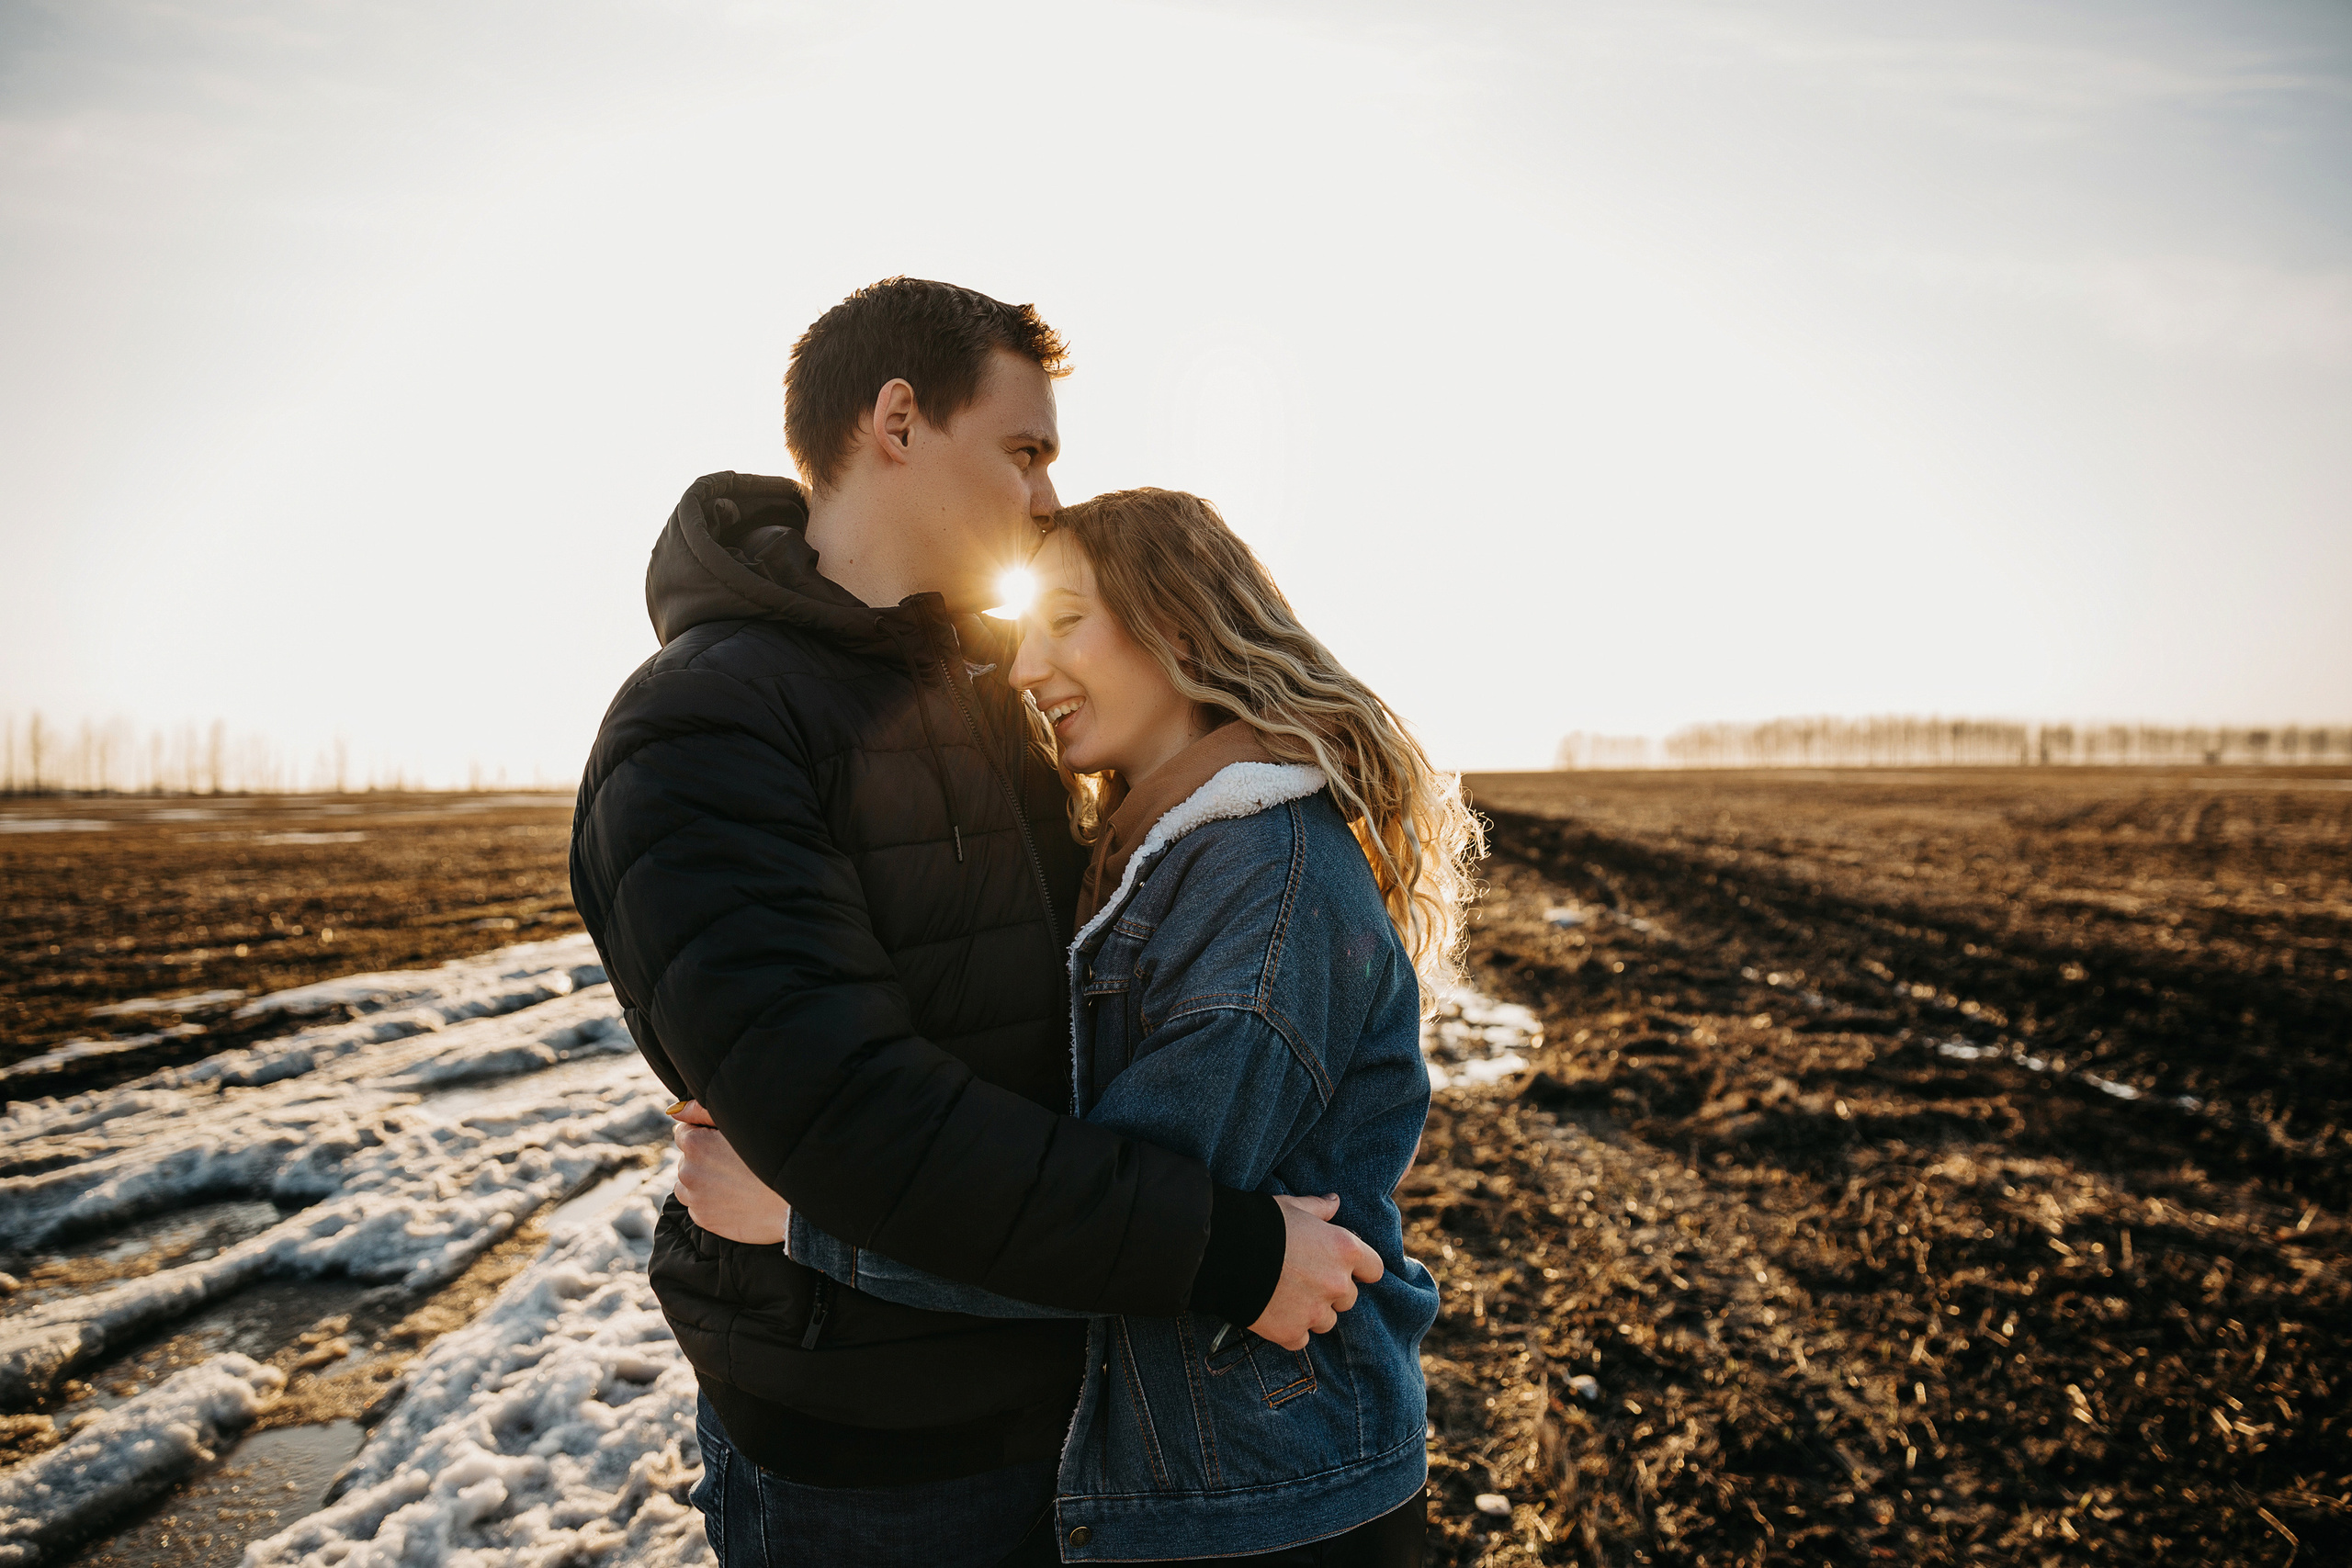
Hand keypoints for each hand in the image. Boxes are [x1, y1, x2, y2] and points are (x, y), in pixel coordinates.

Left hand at [668, 1100, 790, 1245]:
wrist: (792, 1205)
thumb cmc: (772, 1157)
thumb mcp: (739, 1124)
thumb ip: (701, 1111)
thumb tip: (674, 1111)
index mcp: (694, 1144)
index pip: (684, 1132)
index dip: (706, 1134)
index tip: (726, 1142)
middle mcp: (687, 1171)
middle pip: (688, 1158)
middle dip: (705, 1158)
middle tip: (736, 1163)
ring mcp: (694, 1197)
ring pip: (689, 1183)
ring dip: (704, 1180)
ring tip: (735, 1181)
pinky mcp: (703, 1219)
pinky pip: (698, 1205)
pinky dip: (711, 1201)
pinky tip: (735, 1198)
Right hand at [1246, 1194, 1383, 1350]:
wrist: (1224, 1251)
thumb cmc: (1262, 1223)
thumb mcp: (1293, 1207)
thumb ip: (1319, 1208)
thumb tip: (1334, 1201)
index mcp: (1344, 1250)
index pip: (1374, 1269)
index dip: (1360, 1269)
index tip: (1342, 1267)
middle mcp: (1336, 1284)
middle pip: (1348, 1298)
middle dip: (1330, 1291)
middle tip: (1303, 1278)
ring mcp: (1315, 1312)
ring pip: (1326, 1321)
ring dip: (1312, 1312)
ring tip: (1285, 1295)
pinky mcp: (1291, 1333)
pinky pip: (1300, 1338)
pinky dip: (1290, 1329)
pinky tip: (1273, 1312)